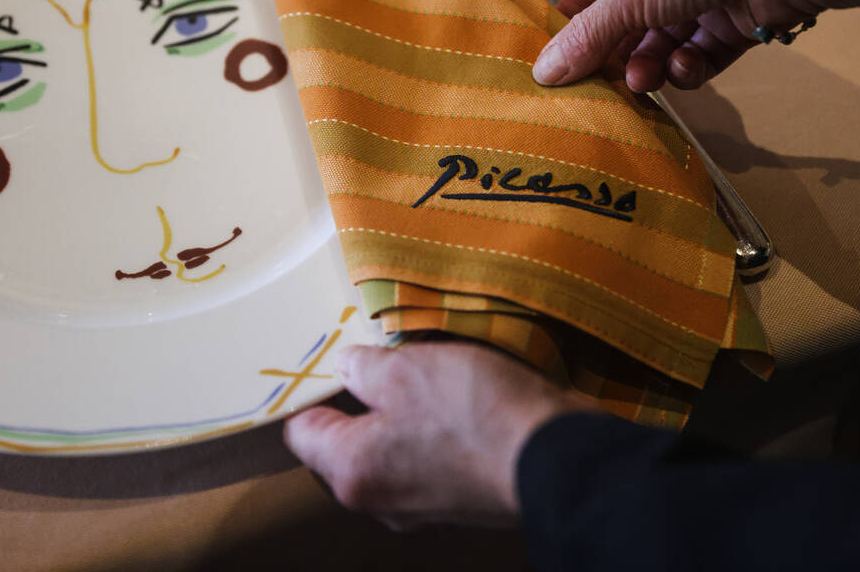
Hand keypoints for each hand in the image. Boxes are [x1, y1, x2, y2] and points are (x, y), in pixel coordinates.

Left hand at [284, 342, 593, 528]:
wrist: (556, 456)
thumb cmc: (474, 414)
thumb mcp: (407, 369)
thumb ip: (365, 367)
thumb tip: (348, 367)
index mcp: (352, 472)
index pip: (302, 432)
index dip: (314, 390)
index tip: (332, 358)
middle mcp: (381, 499)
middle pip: (351, 440)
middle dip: (367, 397)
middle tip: (388, 357)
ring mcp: (424, 502)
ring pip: (396, 445)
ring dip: (410, 408)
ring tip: (434, 370)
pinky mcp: (463, 494)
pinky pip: (436, 453)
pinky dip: (444, 426)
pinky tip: (466, 395)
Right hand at [532, 0, 859, 91]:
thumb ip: (587, 37)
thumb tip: (542, 75)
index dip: (576, 19)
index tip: (562, 58)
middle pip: (627, 19)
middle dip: (619, 53)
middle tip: (607, 83)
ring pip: (664, 41)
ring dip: (652, 65)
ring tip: (645, 80)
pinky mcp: (734, 19)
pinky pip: (700, 52)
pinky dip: (689, 66)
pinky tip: (685, 68)